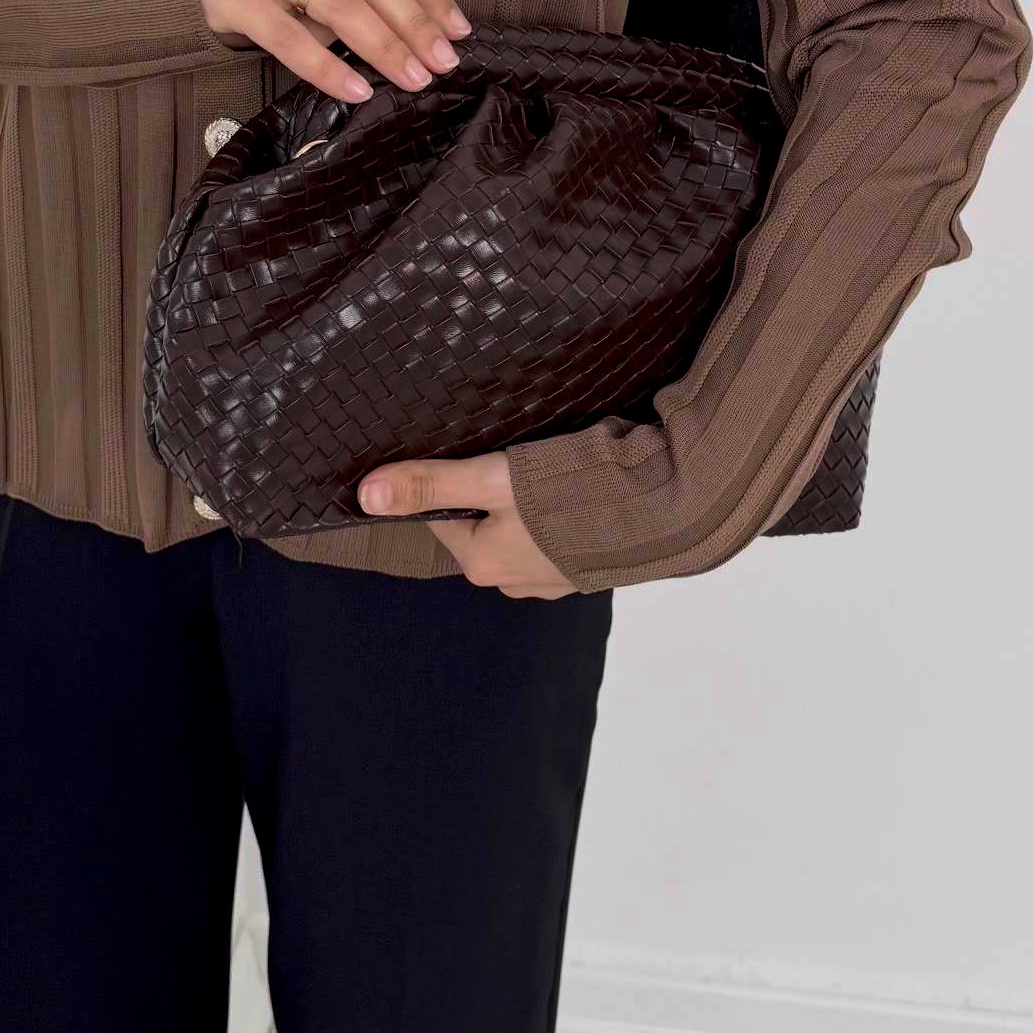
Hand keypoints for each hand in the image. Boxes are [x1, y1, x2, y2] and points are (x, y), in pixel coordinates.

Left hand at [357, 451, 577, 597]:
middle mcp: (513, 581)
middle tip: (515, 458)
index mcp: (482, 564)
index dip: (452, 477)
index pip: (443, 513)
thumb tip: (366, 496)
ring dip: (530, 502)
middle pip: (482, 522)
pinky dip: (561, 514)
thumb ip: (431, 483)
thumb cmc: (575, 495)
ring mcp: (554, 579)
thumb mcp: (492, 479)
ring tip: (551, 471)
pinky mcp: (588, 568)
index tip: (472, 451)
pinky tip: (578, 490)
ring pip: (522, 529)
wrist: (666, 510)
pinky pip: (558, 536)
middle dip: (494, 490)